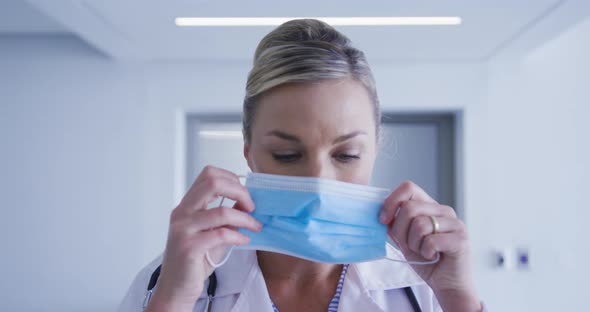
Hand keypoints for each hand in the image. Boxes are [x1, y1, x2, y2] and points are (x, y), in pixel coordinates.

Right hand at [147, 166, 261, 310]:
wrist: (176, 288)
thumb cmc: (195, 261)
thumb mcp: (213, 232)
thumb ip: (226, 216)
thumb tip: (248, 202)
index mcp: (187, 205)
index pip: (208, 174)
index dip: (232, 179)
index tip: (245, 194)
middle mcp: (182, 213)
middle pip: (212, 182)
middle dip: (240, 191)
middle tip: (252, 206)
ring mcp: (183, 229)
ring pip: (221, 211)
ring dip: (245, 217)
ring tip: (255, 225)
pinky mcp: (189, 248)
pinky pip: (221, 234)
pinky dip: (238, 235)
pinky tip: (244, 239)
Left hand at [379, 181, 480, 310]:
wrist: (447, 284)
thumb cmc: (427, 261)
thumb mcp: (404, 239)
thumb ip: (394, 224)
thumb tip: (381, 213)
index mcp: (430, 206)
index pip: (408, 187)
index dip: (391, 202)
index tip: (383, 220)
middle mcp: (444, 211)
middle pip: (409, 208)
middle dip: (400, 231)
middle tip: (409, 245)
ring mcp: (455, 223)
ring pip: (419, 224)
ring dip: (414, 244)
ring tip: (423, 251)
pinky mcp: (461, 239)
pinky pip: (430, 241)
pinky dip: (425, 253)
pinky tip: (433, 257)